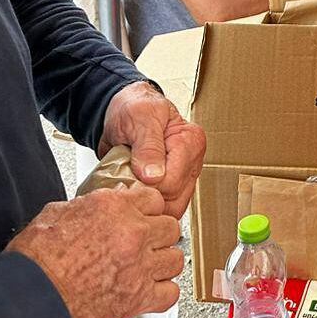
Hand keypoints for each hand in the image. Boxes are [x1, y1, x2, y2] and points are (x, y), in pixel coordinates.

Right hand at [7, 185, 183, 317]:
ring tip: (150, 268)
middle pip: (170, 227)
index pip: (154, 198)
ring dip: (163, 263)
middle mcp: (132, 233)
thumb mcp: (54, 215)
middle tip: (147, 243)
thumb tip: (91, 207)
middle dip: (159, 235)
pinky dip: (162, 294)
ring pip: (176, 259)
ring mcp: (139, 266)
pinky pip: (169, 294)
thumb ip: (84, 207)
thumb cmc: (34, 263)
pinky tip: (150, 292)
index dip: (148, 209)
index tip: (144, 216)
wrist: (27, 300)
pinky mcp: (138, 299)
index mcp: (113, 207)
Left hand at [99, 81, 205, 217]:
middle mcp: (192, 161)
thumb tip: (154, 176)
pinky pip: (164, 208)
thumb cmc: (133, 109)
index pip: (172, 181)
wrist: (123, 112)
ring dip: (147, 202)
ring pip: (170, 208)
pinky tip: (136, 190)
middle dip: (146, 193)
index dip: (146, 183)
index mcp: (191, 140)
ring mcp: (184, 176)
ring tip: (131, 183)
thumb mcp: (139, 118)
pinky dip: (147, 204)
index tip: (128, 172)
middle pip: (173, 198)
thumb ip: (148, 147)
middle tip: (126, 177)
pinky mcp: (174, 188)